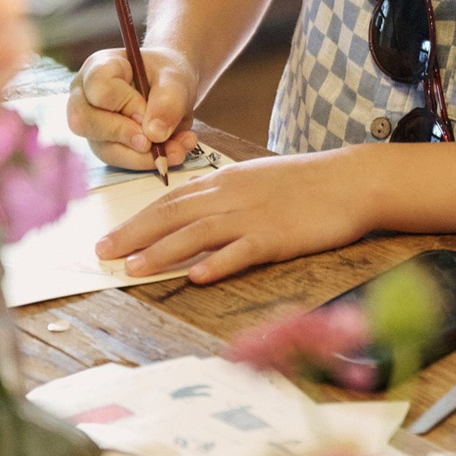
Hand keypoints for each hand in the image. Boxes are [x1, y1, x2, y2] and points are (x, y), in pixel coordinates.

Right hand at [68, 45, 201, 171]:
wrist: (170, 86)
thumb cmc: (166, 74)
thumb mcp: (175, 79)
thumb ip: (167, 101)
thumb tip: (154, 135)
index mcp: (97, 68)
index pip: (99, 88)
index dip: (126, 103)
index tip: (148, 106)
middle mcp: (84, 97)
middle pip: (85, 122)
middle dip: (126, 134)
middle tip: (160, 137)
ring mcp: (91, 125)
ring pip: (104, 149)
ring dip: (145, 155)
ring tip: (180, 148)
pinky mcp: (104, 146)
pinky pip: (120, 160)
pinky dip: (149, 160)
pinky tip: (175, 151)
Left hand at [93, 147, 378, 284]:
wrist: (353, 180)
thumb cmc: (309, 183)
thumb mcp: (259, 180)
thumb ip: (226, 196)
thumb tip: (194, 215)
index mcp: (227, 181)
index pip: (172, 200)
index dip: (137, 219)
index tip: (110, 236)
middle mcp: (233, 195)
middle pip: (173, 215)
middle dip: (134, 235)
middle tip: (102, 253)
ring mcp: (255, 216)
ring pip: (198, 232)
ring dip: (162, 251)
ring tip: (132, 269)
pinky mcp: (278, 237)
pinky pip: (242, 250)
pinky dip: (217, 263)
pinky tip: (196, 275)